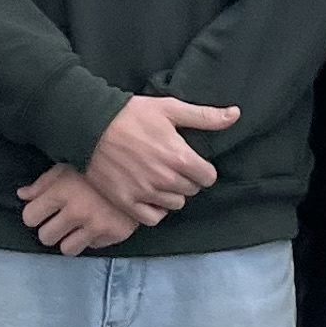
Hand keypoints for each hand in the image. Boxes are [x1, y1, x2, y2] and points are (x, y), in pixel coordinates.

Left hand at [17, 163, 136, 255]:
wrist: (141, 169)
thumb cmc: (96, 165)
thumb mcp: (67, 166)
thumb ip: (43, 183)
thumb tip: (22, 196)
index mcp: (62, 191)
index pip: (30, 217)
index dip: (34, 215)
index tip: (41, 212)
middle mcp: (77, 211)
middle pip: (46, 237)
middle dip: (50, 230)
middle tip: (59, 221)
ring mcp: (97, 225)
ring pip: (67, 249)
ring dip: (69, 239)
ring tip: (75, 227)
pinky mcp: (114, 234)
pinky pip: (92, 247)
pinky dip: (91, 238)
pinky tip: (96, 223)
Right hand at [85, 95, 240, 224]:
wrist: (90, 125)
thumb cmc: (131, 114)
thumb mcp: (169, 108)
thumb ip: (204, 116)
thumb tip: (235, 115)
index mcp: (179, 157)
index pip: (208, 177)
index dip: (201, 169)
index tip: (189, 161)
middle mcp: (165, 179)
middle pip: (191, 191)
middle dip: (186, 180)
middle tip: (171, 167)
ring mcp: (145, 192)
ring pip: (174, 205)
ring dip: (170, 194)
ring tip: (158, 179)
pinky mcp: (126, 202)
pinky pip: (152, 218)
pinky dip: (154, 210)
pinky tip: (149, 195)